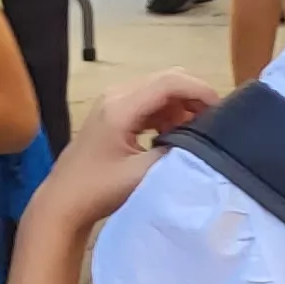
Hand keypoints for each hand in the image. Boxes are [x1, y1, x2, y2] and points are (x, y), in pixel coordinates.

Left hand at [44, 69, 219, 227]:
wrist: (62, 203)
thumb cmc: (99, 190)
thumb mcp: (143, 174)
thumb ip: (176, 152)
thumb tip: (201, 141)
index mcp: (121, 106)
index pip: (170, 82)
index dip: (200, 91)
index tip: (222, 112)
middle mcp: (116, 96)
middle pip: (166, 80)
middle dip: (193, 97)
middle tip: (212, 124)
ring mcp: (112, 103)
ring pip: (159, 91)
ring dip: (181, 106)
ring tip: (195, 134)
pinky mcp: (112, 115)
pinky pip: (148, 103)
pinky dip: (167, 114)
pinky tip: (172, 137)